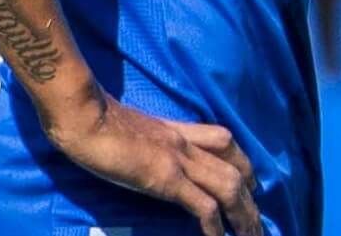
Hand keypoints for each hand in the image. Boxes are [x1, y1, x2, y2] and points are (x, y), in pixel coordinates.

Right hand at [48, 96, 262, 235]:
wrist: (83, 115)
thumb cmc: (94, 121)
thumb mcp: (130, 130)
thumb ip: (146, 143)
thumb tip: (146, 158)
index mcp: (176, 130)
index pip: (223, 141)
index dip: (241, 164)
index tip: (249, 186)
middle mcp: (184, 142)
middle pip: (234, 166)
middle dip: (250, 198)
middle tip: (258, 224)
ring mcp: (177, 158)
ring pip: (228, 185)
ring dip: (244, 215)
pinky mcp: (165, 177)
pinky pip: (201, 204)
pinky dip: (215, 224)